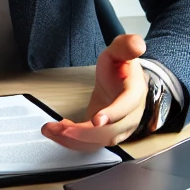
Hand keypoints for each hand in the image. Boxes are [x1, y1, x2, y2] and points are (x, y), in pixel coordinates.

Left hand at [41, 34, 148, 148]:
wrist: (122, 82)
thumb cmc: (120, 66)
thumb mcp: (120, 50)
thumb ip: (126, 46)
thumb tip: (138, 45)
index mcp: (134, 93)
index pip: (126, 106)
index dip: (113, 114)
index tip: (97, 119)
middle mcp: (130, 116)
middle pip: (109, 131)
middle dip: (83, 133)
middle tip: (61, 128)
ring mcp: (119, 128)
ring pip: (98, 142)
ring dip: (73, 140)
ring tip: (52, 130)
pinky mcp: (105, 135)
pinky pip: (90, 144)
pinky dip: (72, 142)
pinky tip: (57, 132)